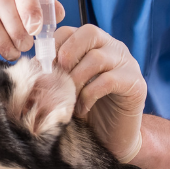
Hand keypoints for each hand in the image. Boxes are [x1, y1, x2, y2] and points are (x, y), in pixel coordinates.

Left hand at [55, 25, 146, 162]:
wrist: (113, 137)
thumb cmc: (87, 109)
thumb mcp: (67, 86)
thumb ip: (56, 72)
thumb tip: (33, 65)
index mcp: (95, 44)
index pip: (72, 30)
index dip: (55, 45)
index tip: (44, 65)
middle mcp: (113, 48)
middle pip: (90, 32)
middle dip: (67, 53)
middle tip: (58, 76)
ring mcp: (127, 64)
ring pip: (97, 57)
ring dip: (76, 78)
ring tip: (69, 97)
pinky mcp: (136, 83)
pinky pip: (107, 81)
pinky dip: (89, 94)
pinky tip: (81, 108)